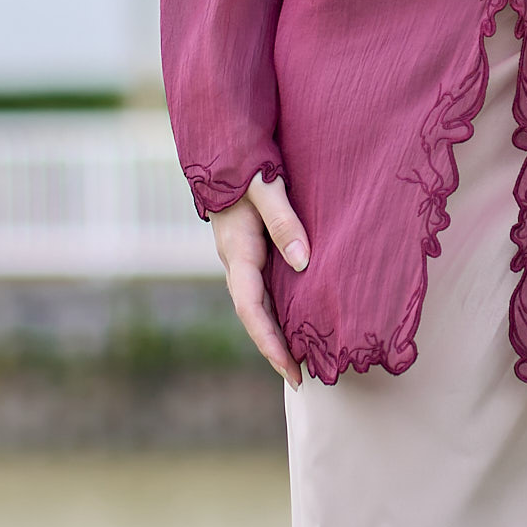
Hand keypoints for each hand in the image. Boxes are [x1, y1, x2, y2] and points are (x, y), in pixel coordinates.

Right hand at [209, 174, 309, 380]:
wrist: (223, 148)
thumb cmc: (246, 163)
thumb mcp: (267, 187)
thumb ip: (284, 221)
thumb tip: (303, 261)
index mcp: (237, 252)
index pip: (251, 308)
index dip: (270, 342)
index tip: (290, 368)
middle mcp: (236, 262)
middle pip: (254, 316)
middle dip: (274, 349)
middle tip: (300, 379)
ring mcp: (242, 259)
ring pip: (259, 306)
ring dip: (277, 333)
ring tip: (302, 361)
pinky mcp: (252, 252)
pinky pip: (265, 290)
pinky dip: (279, 311)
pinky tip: (298, 321)